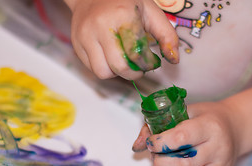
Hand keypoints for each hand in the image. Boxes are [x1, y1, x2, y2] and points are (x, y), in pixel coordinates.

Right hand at [64, 0, 178, 79]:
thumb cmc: (124, 2)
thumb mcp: (150, 11)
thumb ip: (166, 34)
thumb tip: (174, 60)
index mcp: (122, 15)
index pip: (136, 54)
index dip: (147, 64)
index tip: (151, 62)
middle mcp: (101, 27)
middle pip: (119, 67)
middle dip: (134, 74)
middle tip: (139, 68)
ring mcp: (85, 36)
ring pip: (103, 72)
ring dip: (117, 73)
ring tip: (123, 61)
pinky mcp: (77, 44)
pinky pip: (92, 68)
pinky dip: (105, 68)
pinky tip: (111, 56)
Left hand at [132, 102, 239, 165]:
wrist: (235, 126)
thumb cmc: (204, 118)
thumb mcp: (183, 111)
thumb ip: (157, 125)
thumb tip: (137, 146)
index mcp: (208, 126)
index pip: (180, 138)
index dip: (160, 143)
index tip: (151, 143)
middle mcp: (218, 147)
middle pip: (185, 164)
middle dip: (161, 163)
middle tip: (157, 157)